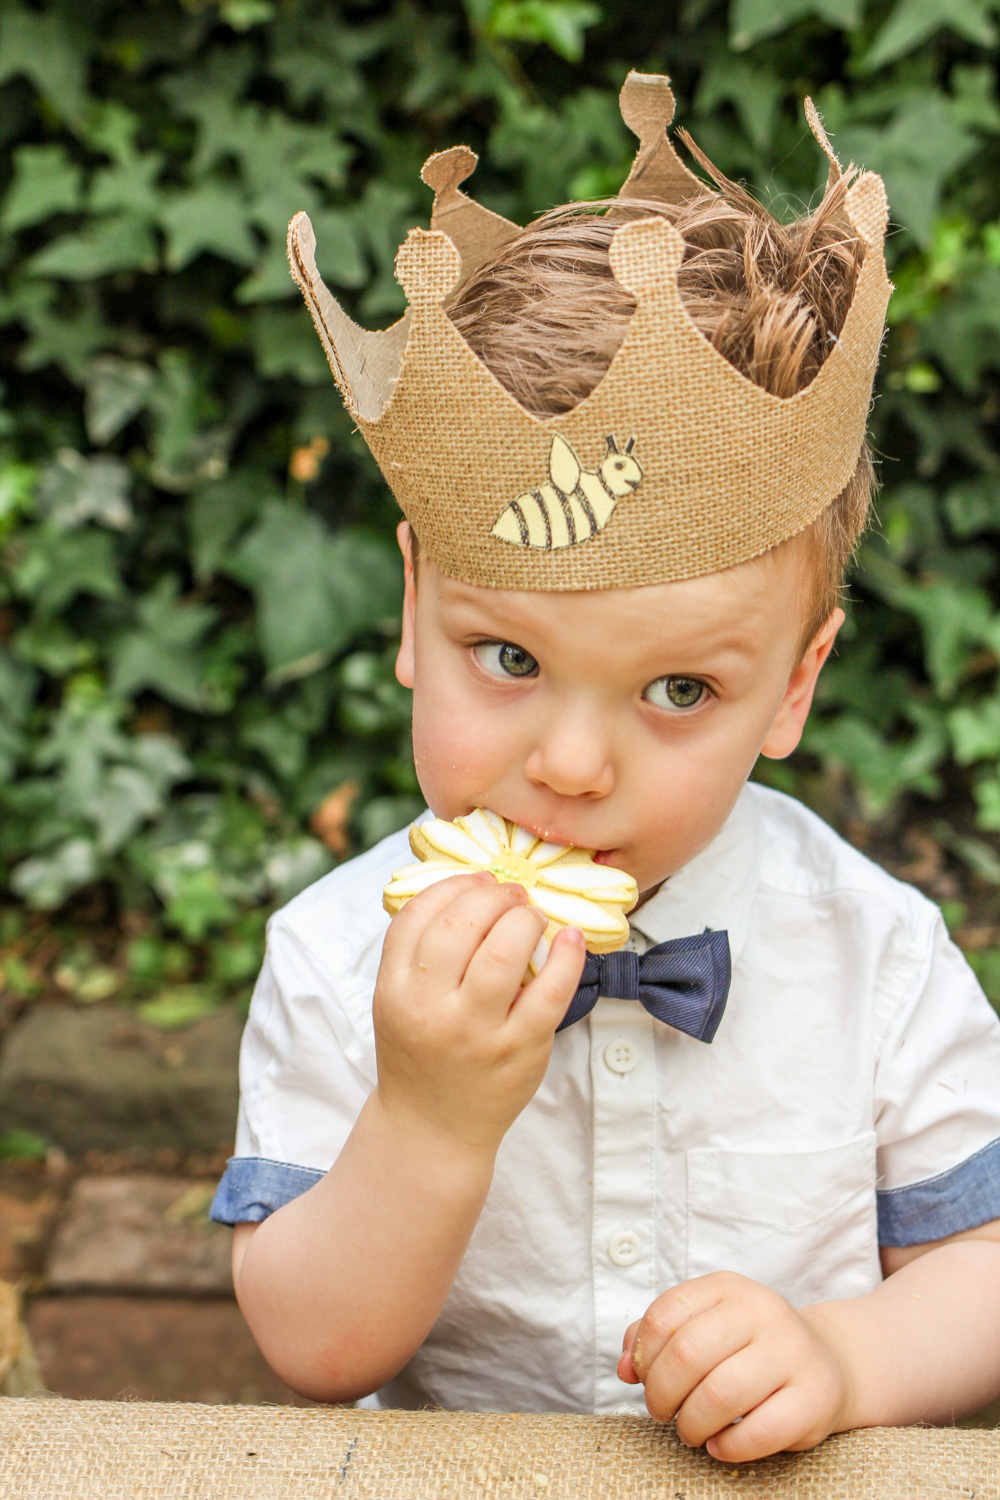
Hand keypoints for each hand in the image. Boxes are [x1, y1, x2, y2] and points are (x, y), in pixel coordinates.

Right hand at [374, 872, 585, 1153]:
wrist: (432, 1128)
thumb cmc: (420, 1051)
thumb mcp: (398, 1000)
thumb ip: (420, 950)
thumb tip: (471, 887)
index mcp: (395, 989)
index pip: (417, 916)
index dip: (452, 886)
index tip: (477, 880)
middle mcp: (430, 1008)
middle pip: (460, 924)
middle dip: (492, 895)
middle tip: (511, 895)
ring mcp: (476, 1031)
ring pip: (503, 951)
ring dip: (524, 919)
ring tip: (532, 916)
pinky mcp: (519, 1050)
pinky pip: (550, 992)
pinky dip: (567, 958)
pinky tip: (570, 939)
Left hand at [618, 1272, 853, 1461]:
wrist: (827, 1363)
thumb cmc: (749, 1348)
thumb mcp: (705, 1326)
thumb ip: (655, 1339)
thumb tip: (624, 1367)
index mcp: (728, 1288)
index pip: (664, 1315)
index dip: (642, 1355)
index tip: (643, 1378)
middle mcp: (763, 1311)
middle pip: (687, 1356)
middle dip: (661, 1394)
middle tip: (663, 1411)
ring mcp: (793, 1353)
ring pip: (720, 1395)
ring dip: (691, 1424)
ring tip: (690, 1430)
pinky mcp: (815, 1399)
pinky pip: (758, 1432)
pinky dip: (726, 1447)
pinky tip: (720, 1444)